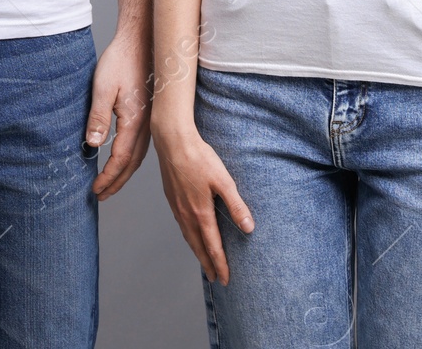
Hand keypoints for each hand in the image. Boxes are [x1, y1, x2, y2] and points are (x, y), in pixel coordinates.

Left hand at [86, 32, 151, 199]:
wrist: (141, 40)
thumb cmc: (121, 60)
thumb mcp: (102, 87)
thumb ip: (98, 117)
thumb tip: (93, 145)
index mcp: (135, 121)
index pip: (121, 158)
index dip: (108, 177)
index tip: (96, 189)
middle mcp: (147, 124)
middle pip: (133, 163)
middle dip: (117, 181)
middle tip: (102, 195)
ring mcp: (151, 119)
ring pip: (140, 155)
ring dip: (125, 171)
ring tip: (111, 183)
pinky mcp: (150, 112)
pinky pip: (142, 143)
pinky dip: (132, 158)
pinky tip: (125, 158)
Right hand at [154, 125, 252, 284]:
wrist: (173, 141)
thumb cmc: (199, 157)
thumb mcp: (224, 180)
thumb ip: (236, 205)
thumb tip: (249, 228)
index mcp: (200, 213)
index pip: (212, 246)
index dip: (221, 264)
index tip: (226, 280)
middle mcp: (186, 214)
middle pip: (198, 247)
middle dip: (208, 264)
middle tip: (216, 279)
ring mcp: (177, 207)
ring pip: (188, 237)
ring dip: (197, 252)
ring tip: (204, 262)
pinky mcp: (172, 198)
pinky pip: (181, 225)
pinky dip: (188, 237)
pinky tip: (191, 234)